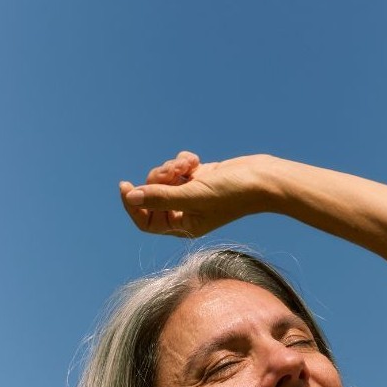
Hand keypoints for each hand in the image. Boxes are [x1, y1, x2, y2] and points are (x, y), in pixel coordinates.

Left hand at [120, 151, 271, 236]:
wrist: (262, 179)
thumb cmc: (231, 194)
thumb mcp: (192, 196)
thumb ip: (160, 197)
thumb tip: (131, 197)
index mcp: (183, 226)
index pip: (147, 221)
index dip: (132, 205)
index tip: (125, 185)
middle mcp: (185, 212)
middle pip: (153, 195)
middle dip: (159, 178)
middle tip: (173, 171)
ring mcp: (191, 194)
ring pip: (164, 178)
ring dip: (172, 166)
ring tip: (188, 164)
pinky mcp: (198, 177)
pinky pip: (177, 167)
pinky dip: (182, 161)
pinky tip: (195, 160)